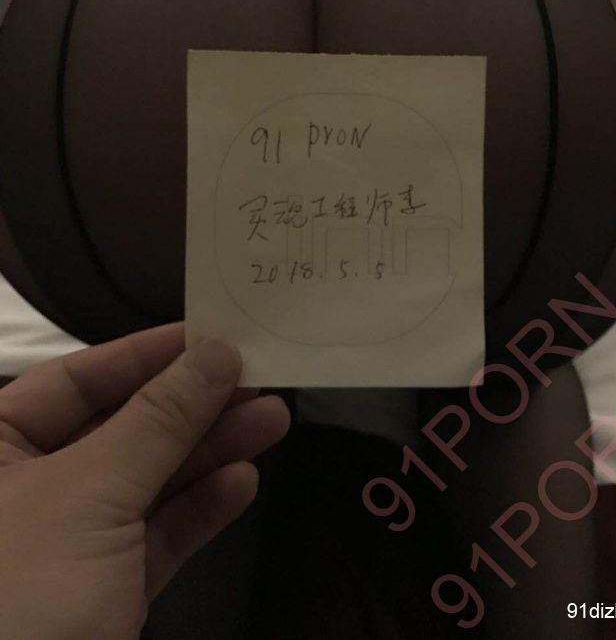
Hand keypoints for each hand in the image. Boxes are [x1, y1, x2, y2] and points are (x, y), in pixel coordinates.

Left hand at [0, 323, 289, 639]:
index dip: (145, 354)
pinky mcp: (99, 596)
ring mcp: (63, 547)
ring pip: (145, 483)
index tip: (212, 334)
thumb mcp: (91, 493)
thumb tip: (217, 350)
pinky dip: (198, 511)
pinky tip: (242, 482)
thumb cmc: (22, 595)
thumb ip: (159, 419)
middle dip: (192, 406)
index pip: (73, 380)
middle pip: (120, 428)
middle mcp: (23, 491)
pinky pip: (153, 538)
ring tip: (275, 419)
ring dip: (210, 452)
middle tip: (260, 377)